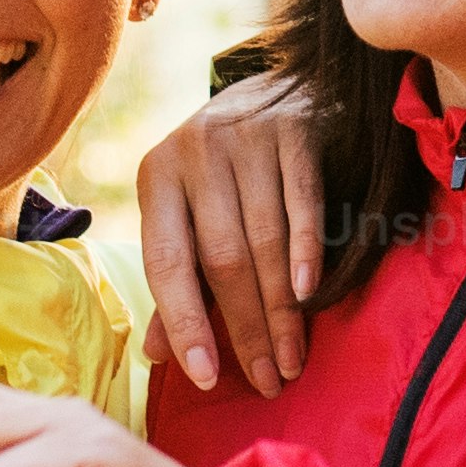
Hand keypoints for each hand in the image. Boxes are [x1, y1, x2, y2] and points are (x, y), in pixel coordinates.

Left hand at [136, 65, 321, 398]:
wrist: (273, 86)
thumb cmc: (223, 171)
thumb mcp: (188, 215)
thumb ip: (177, 281)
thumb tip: (159, 354)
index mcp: (156, 178)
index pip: (166, 264)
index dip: (185, 324)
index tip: (207, 378)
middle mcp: (193, 153)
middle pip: (222, 259)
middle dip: (246, 328)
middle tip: (269, 380)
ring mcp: (245, 137)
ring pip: (263, 239)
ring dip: (281, 309)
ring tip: (292, 358)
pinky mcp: (294, 130)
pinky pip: (302, 200)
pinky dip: (306, 250)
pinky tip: (309, 294)